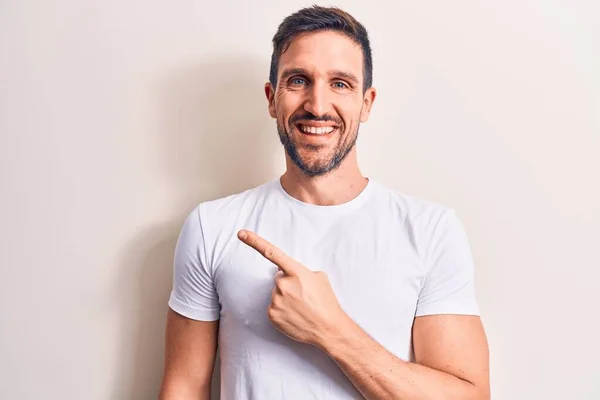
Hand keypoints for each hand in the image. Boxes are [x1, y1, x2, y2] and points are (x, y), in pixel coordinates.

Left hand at [237, 229, 347, 347]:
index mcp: (296, 272)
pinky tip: (295, 315)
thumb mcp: (319, 278)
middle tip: (303, 295)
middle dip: (288, 283)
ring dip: (286, 298)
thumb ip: (301, 271)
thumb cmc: (326, 302)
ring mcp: (276, 300)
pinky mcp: (272, 314)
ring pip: (277, 293)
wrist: (328, 328)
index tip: (241, 233)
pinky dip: (282, 310)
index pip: (272, 253)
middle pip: (279, 278)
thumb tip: (290, 273)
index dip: (254, 241)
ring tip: (302, 307)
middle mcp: (283, 284)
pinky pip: (273, 307)